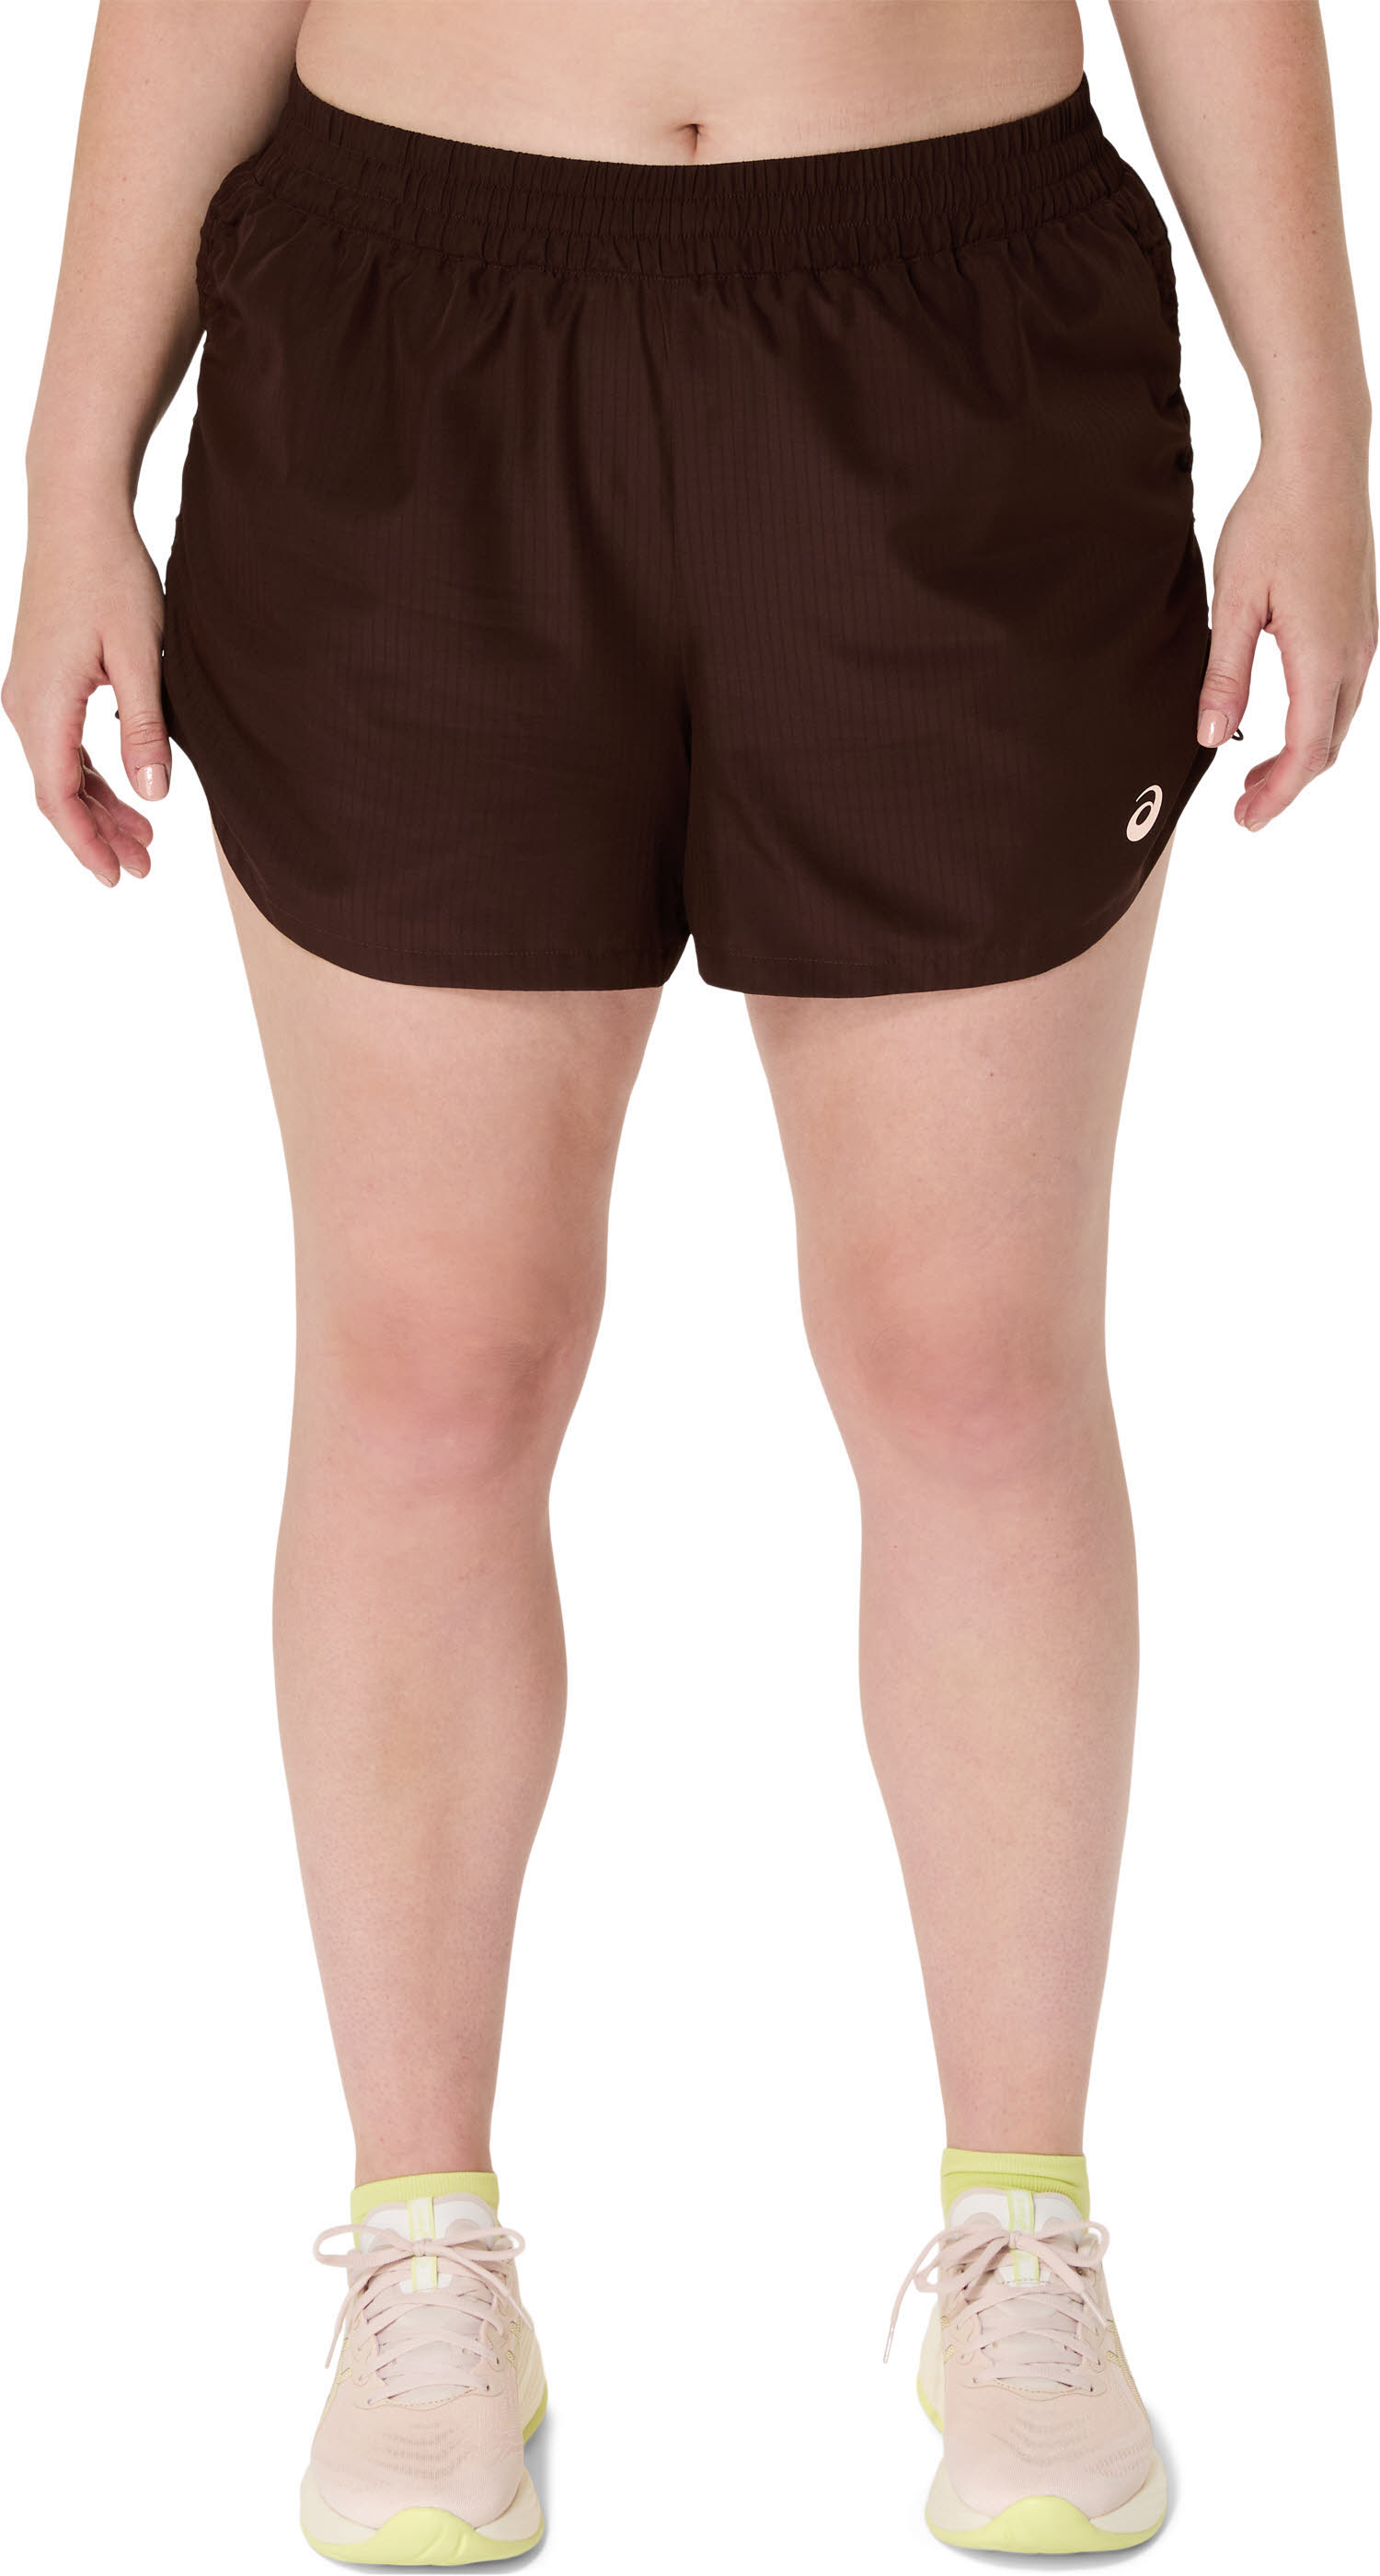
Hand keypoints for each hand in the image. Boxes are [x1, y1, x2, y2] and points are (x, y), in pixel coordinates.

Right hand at [2, 507, 171, 886]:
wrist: (77, 512)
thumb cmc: (111, 573)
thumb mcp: (141, 656)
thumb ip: (144, 729)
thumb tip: (154, 797)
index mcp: (42, 704)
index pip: (58, 797)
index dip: (88, 844)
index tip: (119, 877)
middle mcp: (24, 703)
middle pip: (57, 791)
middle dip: (99, 834)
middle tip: (144, 866)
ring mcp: (28, 690)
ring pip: (60, 769)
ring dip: (99, 806)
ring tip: (145, 837)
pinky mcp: (41, 677)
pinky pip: (61, 743)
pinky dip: (91, 773)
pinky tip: (127, 788)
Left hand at [1195, 439, 1376, 830]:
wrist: (1320, 461)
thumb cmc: (1272, 521)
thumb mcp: (1234, 601)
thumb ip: (1225, 674)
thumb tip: (1211, 737)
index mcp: (1322, 657)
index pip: (1306, 753)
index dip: (1276, 795)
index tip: (1244, 820)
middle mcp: (1354, 654)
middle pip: (1327, 746)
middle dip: (1287, 785)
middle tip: (1244, 809)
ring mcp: (1363, 637)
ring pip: (1338, 721)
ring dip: (1301, 755)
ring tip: (1256, 774)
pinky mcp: (1360, 621)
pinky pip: (1342, 692)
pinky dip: (1314, 723)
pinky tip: (1282, 721)